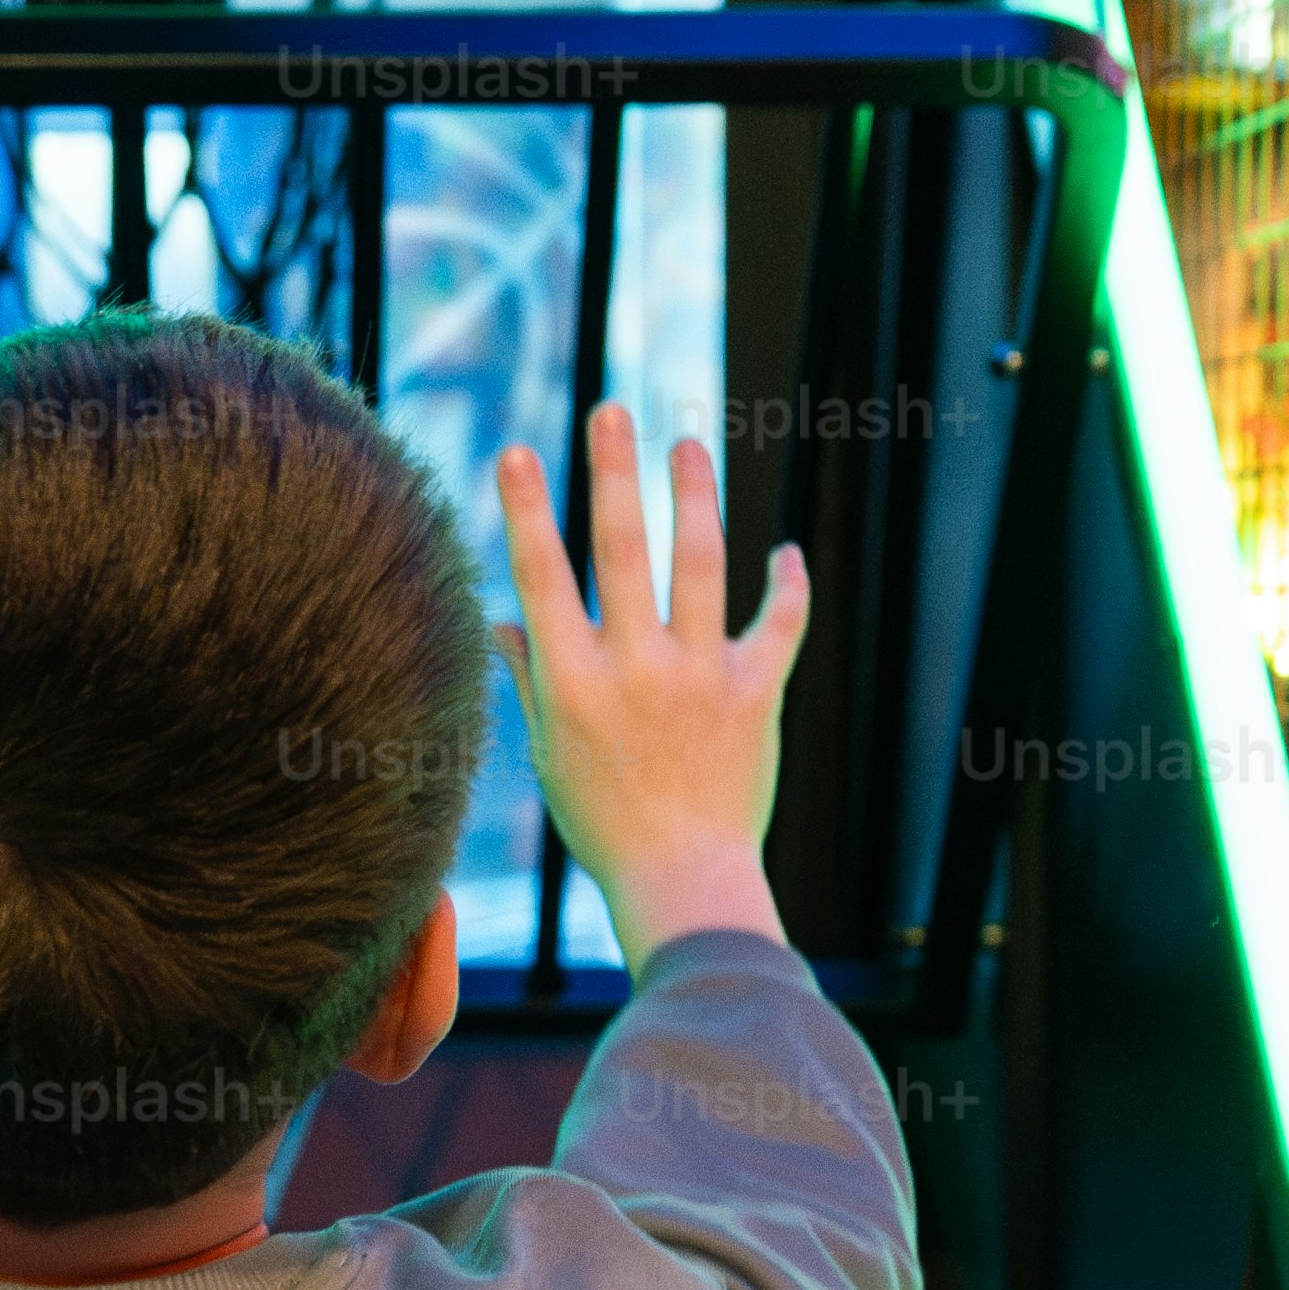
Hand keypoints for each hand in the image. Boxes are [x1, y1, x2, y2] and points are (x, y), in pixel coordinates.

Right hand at [496, 407, 802, 963]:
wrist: (683, 879)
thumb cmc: (603, 821)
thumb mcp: (548, 750)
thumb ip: (530, 677)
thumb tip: (500, 619)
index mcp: (574, 682)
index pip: (543, 578)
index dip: (529, 510)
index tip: (520, 451)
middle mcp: (637, 668)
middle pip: (625, 549)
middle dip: (615, 472)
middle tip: (612, 410)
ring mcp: (701, 677)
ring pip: (702, 565)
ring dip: (696, 497)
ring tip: (689, 445)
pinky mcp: (757, 694)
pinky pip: (780, 625)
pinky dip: (788, 585)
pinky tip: (784, 551)